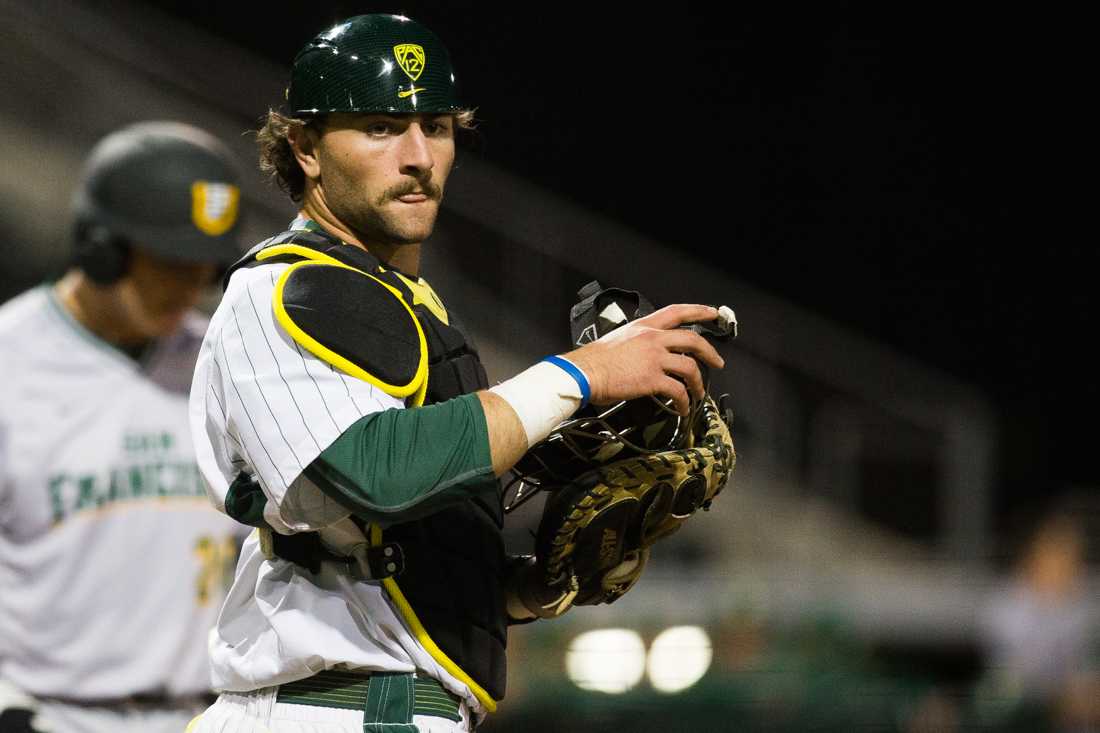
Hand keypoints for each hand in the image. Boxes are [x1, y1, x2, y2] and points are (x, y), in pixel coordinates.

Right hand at [564, 304, 724, 414]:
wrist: (583, 372)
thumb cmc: (594, 360)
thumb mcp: (619, 339)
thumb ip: (638, 342)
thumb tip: (648, 354)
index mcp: (644, 326)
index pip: (677, 312)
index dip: (699, 311)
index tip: (712, 313)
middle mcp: (652, 338)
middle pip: (692, 340)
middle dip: (710, 352)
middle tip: (717, 362)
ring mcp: (654, 358)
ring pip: (690, 367)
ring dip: (698, 383)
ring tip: (699, 393)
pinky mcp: (652, 379)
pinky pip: (678, 390)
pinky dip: (685, 401)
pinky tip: (683, 408)